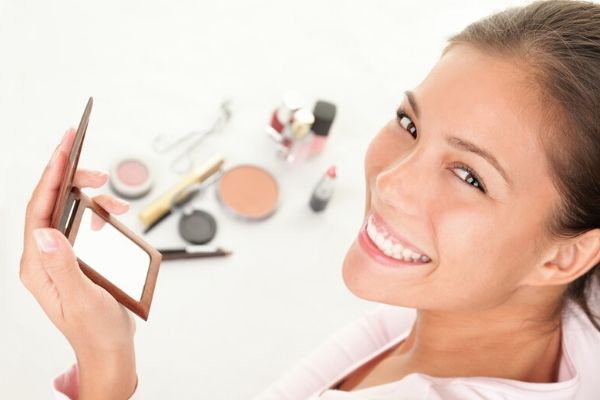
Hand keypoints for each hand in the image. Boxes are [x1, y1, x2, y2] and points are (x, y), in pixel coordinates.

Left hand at [20, 128, 137, 398]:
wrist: (110, 349)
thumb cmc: (97, 330)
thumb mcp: (82, 298)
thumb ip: (63, 265)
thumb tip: (45, 232)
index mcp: (38, 265)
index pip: (38, 210)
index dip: (51, 175)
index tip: (64, 148)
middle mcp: (44, 257)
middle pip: (51, 204)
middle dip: (72, 179)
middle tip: (96, 169)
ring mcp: (61, 257)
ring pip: (69, 212)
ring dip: (91, 198)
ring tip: (112, 195)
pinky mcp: (78, 258)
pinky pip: (84, 225)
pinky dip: (100, 214)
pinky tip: (113, 216)